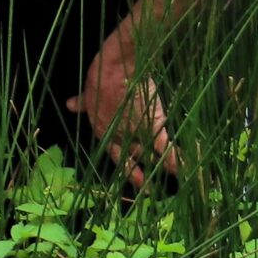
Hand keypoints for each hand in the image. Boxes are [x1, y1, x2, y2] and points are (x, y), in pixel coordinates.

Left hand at [67, 31, 176, 189]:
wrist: (117, 67)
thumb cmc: (101, 77)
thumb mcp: (89, 92)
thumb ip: (82, 103)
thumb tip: (70, 105)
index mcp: (103, 130)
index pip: (114, 153)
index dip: (124, 166)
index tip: (133, 178)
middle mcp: (118, 136)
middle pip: (131, 158)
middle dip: (139, 175)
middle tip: (146, 189)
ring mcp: (136, 133)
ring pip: (151, 155)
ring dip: (164, 168)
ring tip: (177, 181)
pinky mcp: (153, 126)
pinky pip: (166, 148)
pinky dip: (177, 159)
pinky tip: (187, 169)